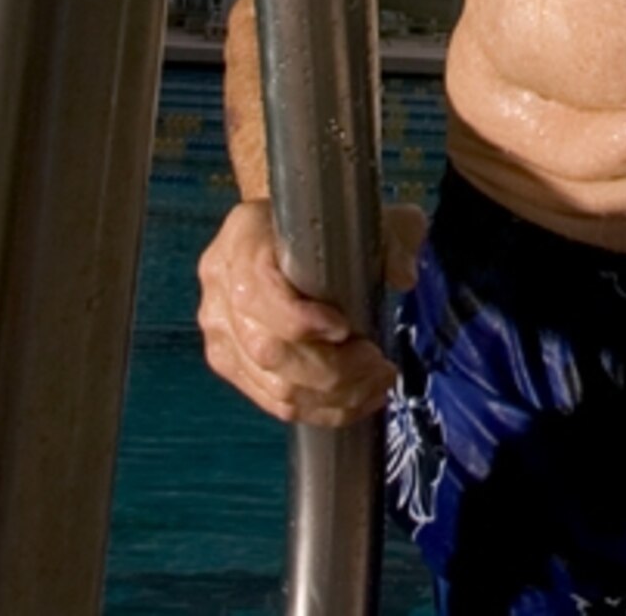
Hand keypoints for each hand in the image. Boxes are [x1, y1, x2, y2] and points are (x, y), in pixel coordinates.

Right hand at [195, 197, 424, 425]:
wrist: (289, 233)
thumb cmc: (328, 222)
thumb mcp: (367, 215)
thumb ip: (393, 236)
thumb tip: (404, 276)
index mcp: (244, 238)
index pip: (256, 289)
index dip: (297, 319)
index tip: (345, 329)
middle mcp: (222, 286)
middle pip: (267, 348)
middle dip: (331, 369)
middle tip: (377, 364)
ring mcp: (221, 330)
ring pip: (271, 383)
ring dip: (331, 396)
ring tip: (375, 383)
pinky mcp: (230, 363)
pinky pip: (270, 401)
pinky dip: (317, 410)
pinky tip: (353, 401)